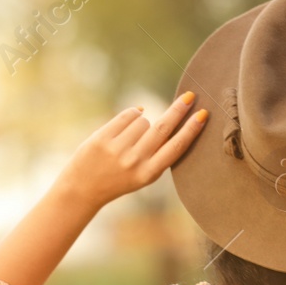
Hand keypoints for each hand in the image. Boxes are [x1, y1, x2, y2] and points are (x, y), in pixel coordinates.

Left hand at [50, 93, 208, 211]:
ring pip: (143, 120)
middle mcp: (135, 161)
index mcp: (149, 173)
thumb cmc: (118, 179)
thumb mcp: (142, 175)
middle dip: (179, 110)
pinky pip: (127, 115)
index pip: (176, 147)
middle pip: (163, 128)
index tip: (202, 115)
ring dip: (142, 123)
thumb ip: (157, 154)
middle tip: (190, 96)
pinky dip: (131, 115)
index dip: (191, 130)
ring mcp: (118, 149)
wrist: (83, 189)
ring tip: (130, 138)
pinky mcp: (103, 138)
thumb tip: (172, 122)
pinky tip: (128, 125)